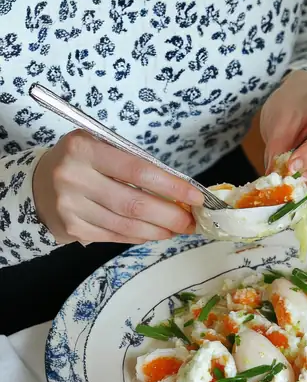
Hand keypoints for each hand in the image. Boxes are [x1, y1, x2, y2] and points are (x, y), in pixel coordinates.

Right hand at [32, 131, 203, 245]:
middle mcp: (74, 178)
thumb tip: (176, 188)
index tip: (195, 195)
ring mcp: (71, 207)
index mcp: (84, 149)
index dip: (171, 186)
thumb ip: (132, 161)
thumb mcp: (99, 146)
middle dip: (170, 215)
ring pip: (125, 225)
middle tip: (191, 220)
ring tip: (177, 229)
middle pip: (134, 204)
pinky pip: (113, 235)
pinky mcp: (72, 228)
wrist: (37, 183)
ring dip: (157, 230)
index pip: (137, 170)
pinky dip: (138, 236)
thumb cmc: (80, 161)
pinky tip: (153, 233)